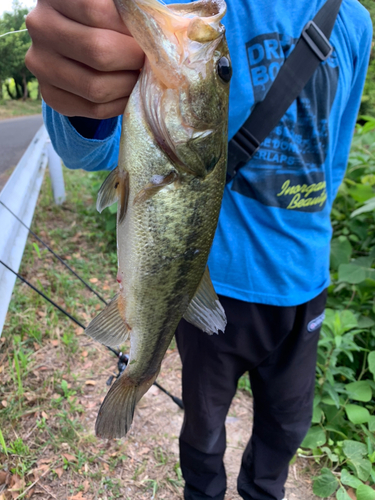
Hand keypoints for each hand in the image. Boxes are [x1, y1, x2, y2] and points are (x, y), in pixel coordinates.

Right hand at [25, 0, 144, 118]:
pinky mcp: (50, 95)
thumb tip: (153, 38)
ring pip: (97, 88)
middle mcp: (40, 27)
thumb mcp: (111, 5)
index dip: (131, 27)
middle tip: (146, 60)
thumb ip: (127, 11)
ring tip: (138, 75)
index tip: (147, 36)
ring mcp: (41, 64)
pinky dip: (119, 104)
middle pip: (99, 52)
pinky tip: (127, 92)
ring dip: (129, 86)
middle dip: (133, 60)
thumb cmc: (103, 17)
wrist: (75, 42)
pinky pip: (95, 110)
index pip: (98, 11)